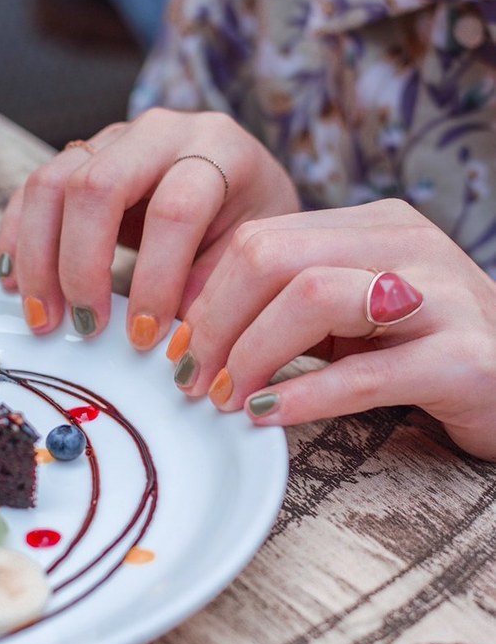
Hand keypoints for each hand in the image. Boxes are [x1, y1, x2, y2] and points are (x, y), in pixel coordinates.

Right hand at [0, 108, 298, 346]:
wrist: (237, 182)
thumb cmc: (245, 221)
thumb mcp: (249, 250)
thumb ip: (212, 288)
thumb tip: (170, 342)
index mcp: (219, 148)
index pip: (174, 210)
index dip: (155, 279)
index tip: (144, 335)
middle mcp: (159, 132)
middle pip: (97, 185)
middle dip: (80, 265)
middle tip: (83, 324)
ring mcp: (111, 139)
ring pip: (51, 183)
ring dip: (38, 257)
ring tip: (43, 316)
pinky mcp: (77, 158)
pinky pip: (30, 190)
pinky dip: (15, 237)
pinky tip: (14, 281)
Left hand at [168, 199, 495, 461]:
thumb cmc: (419, 354)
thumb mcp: (347, 319)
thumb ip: (285, 308)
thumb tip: (192, 332)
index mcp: (371, 226)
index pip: (261, 241)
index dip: (206, 297)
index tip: (179, 349)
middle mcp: (406, 244)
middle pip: (273, 258)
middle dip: (216, 323)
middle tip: (192, 378)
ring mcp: (440, 294)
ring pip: (312, 297)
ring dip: (252, 353)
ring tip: (228, 398)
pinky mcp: (464, 357)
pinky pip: (364, 372)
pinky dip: (304, 395)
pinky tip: (266, 416)